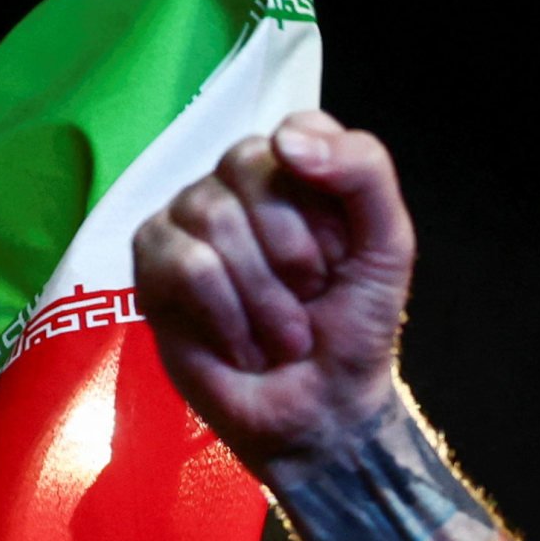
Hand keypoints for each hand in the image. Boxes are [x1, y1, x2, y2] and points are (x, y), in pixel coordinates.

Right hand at [134, 112, 417, 468]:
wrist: (324, 407)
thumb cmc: (354, 325)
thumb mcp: (388, 244)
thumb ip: (364, 172)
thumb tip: (284, 139)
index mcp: (292, 166)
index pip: (296, 133)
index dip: (325, 207)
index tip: (342, 257)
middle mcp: (233, 181)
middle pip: (249, 168)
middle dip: (295, 253)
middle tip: (310, 298)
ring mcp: (186, 218)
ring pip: (215, 218)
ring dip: (266, 298)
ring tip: (281, 334)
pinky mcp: (151, 265)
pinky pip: (185, 265)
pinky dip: (229, 318)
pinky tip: (242, 346)